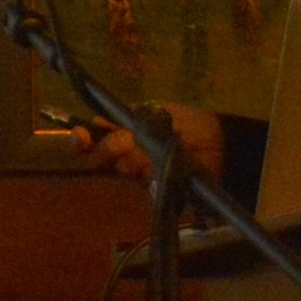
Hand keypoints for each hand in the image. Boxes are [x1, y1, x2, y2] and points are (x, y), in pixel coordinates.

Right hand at [92, 103, 224, 184]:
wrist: (220, 143)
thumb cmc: (189, 122)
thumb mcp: (157, 112)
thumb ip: (129, 117)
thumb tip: (98, 122)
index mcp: (124, 132)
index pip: (94, 138)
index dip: (83, 139)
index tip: (80, 136)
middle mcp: (127, 154)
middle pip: (103, 156)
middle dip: (106, 149)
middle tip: (122, 142)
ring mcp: (140, 172)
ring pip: (120, 170)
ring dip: (128, 161)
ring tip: (142, 151)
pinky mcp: (156, 188)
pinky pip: (142, 186)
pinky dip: (145, 179)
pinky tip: (153, 170)